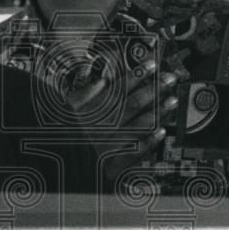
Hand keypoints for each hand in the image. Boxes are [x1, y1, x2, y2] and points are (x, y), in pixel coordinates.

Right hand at [67, 53, 180, 186]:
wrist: (56, 164)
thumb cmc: (61, 133)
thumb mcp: (65, 109)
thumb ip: (83, 95)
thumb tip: (100, 81)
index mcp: (89, 110)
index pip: (118, 87)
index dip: (137, 74)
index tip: (153, 65)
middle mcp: (100, 126)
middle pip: (132, 104)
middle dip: (153, 90)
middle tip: (169, 79)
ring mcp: (107, 144)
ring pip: (137, 125)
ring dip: (157, 112)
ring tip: (171, 101)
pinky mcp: (111, 163)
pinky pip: (134, 151)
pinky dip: (149, 141)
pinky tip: (161, 131)